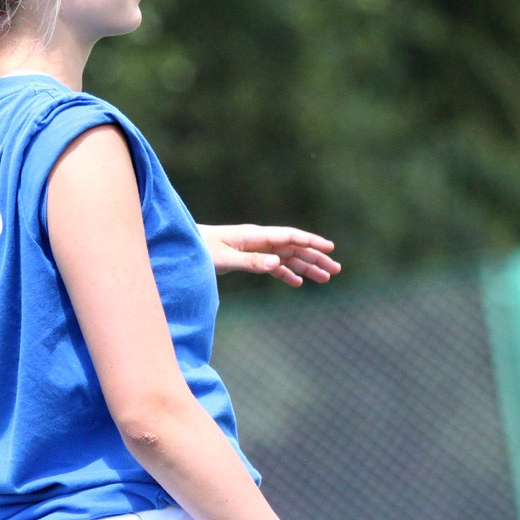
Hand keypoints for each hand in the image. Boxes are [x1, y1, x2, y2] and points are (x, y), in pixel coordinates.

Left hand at [198, 224, 339, 286]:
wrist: (182, 247)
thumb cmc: (199, 250)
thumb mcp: (224, 258)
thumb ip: (250, 261)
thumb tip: (277, 264)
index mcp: (255, 236)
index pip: (289, 237)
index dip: (311, 241)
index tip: (330, 248)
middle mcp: (258, 240)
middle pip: (294, 248)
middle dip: (316, 258)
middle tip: (336, 270)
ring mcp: (254, 249)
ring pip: (286, 258)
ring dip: (306, 267)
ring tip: (325, 278)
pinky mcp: (247, 259)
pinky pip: (272, 266)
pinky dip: (286, 274)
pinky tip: (297, 283)